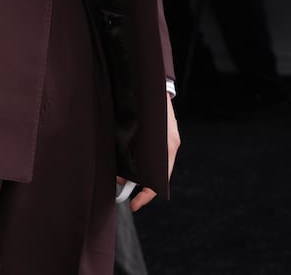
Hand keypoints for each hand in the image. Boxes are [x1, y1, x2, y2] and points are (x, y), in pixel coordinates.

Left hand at [123, 93, 179, 212]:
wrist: (153, 84)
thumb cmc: (144, 105)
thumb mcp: (134, 129)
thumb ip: (128, 151)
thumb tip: (120, 174)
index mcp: (168, 147)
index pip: (159, 181)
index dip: (145, 195)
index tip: (133, 205)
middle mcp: (171, 145)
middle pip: (157, 174)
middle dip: (137, 183)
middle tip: (120, 184)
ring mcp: (170, 140)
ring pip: (155, 165)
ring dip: (138, 170)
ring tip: (121, 169)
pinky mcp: (166, 135)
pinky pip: (154, 155)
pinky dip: (142, 160)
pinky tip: (130, 157)